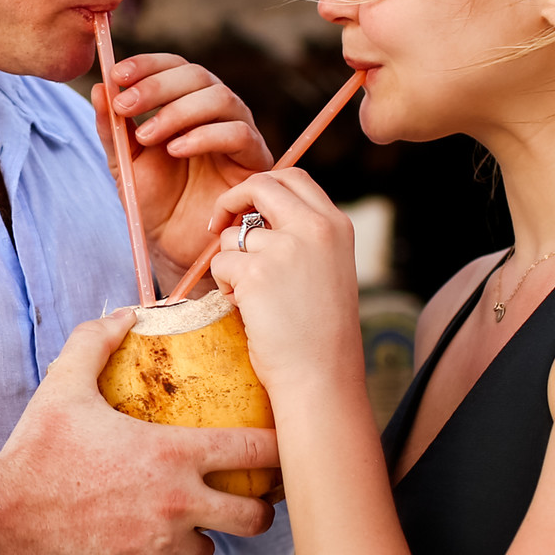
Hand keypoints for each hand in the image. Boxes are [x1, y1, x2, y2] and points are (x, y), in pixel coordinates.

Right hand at [0, 311, 278, 554]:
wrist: (1, 521)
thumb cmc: (37, 452)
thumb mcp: (63, 387)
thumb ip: (96, 343)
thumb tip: (124, 314)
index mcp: (172, 455)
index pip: (252, 452)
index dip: (277, 447)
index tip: (283, 445)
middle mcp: (177, 504)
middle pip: (253, 517)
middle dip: (259, 509)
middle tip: (250, 499)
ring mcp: (160, 545)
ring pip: (211, 550)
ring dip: (207, 537)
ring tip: (190, 523)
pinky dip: (160, 553)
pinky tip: (138, 536)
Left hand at [90, 53, 272, 286]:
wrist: (174, 247)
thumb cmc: (153, 202)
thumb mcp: (124, 162)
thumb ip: (112, 128)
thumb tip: (98, 87)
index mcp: (185, 104)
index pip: (173, 67)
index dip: (148, 65)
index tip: (117, 75)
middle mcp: (215, 112)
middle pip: (197, 75)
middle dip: (157, 86)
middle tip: (126, 106)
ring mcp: (238, 133)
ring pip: (221, 98)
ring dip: (178, 111)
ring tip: (147, 136)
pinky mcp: (255, 159)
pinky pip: (238, 133)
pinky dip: (205, 135)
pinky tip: (176, 150)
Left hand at [209, 169, 365, 404]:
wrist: (321, 376)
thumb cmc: (320, 333)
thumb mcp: (328, 270)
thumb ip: (303, 238)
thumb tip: (256, 218)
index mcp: (336, 225)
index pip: (294, 178)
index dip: (262, 186)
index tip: (246, 207)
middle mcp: (315, 228)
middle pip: (260, 185)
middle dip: (231, 200)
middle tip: (217, 224)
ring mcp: (286, 248)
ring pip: (233, 234)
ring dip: (230, 263)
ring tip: (250, 297)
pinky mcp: (256, 272)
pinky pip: (221, 264)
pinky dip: (224, 286)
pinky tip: (246, 309)